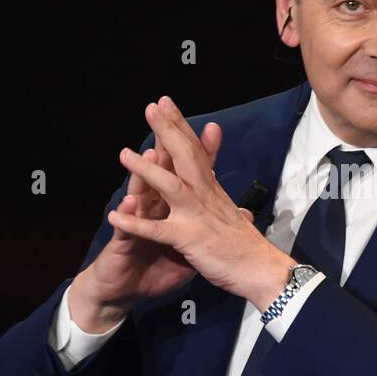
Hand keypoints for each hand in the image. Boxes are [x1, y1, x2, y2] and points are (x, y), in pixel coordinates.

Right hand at [71, 114, 224, 331]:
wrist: (123, 291)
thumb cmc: (155, 268)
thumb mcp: (191, 249)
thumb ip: (210, 227)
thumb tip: (240, 213)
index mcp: (172, 207)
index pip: (188, 176)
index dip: (201, 154)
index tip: (214, 128)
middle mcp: (154, 208)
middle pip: (161, 172)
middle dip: (165, 145)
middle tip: (165, 115)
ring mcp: (136, 224)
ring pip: (141, 195)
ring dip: (144, 175)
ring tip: (148, 154)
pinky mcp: (123, 245)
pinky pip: (126, 232)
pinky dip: (128, 221)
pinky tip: (127, 208)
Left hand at [112, 95, 295, 311]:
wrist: (261, 271)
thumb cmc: (249, 250)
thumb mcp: (240, 225)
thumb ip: (236, 212)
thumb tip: (242, 211)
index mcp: (212, 191)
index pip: (196, 151)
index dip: (180, 126)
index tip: (167, 104)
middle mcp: (205, 196)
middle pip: (185, 156)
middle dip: (167, 130)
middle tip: (152, 106)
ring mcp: (196, 215)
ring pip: (169, 185)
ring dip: (146, 169)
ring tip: (124, 154)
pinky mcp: (188, 238)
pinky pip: (157, 230)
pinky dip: (135, 224)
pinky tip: (115, 216)